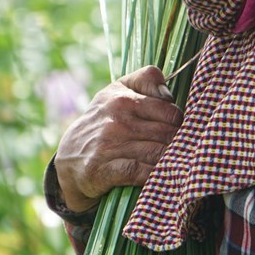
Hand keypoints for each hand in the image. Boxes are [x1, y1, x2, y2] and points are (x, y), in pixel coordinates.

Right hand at [54, 66, 182, 212]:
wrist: (69, 158)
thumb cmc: (104, 121)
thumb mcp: (118, 91)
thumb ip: (146, 79)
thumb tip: (169, 92)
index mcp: (122, 97)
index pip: (170, 111)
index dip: (180, 124)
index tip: (180, 132)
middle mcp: (115, 119)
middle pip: (168, 133)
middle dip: (180, 144)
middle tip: (184, 151)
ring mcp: (109, 144)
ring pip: (158, 153)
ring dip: (171, 160)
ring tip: (178, 164)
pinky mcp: (103, 170)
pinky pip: (142, 172)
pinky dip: (156, 175)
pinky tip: (161, 176)